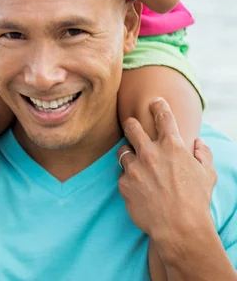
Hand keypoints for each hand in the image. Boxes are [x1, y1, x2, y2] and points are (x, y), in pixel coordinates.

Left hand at [117, 98, 216, 244]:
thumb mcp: (208, 175)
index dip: (158, 105)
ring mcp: (135, 167)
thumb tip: (198, 143)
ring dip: (129, 155)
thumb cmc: (196, 201)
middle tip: (132, 127)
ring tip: (136, 163)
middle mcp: (150, 152)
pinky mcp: (124, 183)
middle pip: (132, 126)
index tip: (154, 102)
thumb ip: (204, 154)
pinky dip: (129, 180)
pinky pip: (122, 176)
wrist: (179, 229)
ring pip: (123, 151)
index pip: (163, 115)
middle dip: (131, 124)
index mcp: (172, 145)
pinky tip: (138, 189)